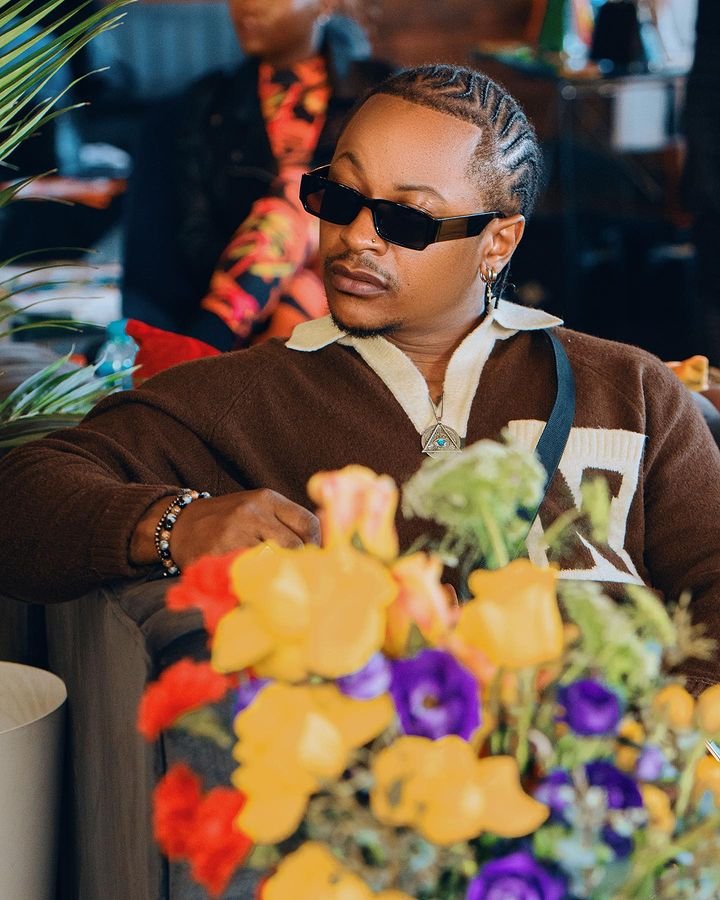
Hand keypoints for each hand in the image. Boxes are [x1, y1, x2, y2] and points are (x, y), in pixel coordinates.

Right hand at [131, 489, 320, 569]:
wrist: (180, 525)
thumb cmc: (228, 521)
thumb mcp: (257, 509)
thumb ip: (285, 523)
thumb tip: (323, 549)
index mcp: (267, 499)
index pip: (308, 523)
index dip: (317, 545)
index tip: (315, 560)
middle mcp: (252, 512)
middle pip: (294, 545)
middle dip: (299, 565)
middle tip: (300, 578)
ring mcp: (233, 533)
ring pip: (272, 562)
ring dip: (277, 577)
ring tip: (278, 584)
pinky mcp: (217, 554)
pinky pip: (247, 574)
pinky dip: (255, 584)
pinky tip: (255, 587)